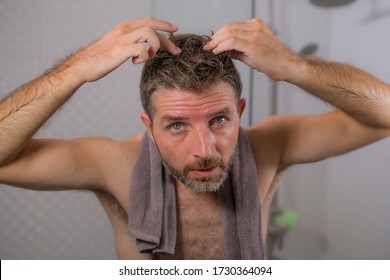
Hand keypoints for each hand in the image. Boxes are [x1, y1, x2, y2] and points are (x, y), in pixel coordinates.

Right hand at [65, 17, 180, 82]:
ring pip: (149, 33)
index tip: (174, 30)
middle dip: (167, 39)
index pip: (149, 22)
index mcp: (124, 28)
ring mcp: (122, 39)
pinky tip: (136, 62)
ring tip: (150, 57)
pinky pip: (141, 49)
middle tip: (176, 51)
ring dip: (155, 46)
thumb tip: (143, 50)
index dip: (163, 25)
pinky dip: (144, 56)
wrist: (83, 66)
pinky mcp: (120, 50)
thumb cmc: (99, 59)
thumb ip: (130, 45)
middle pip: (152, 27)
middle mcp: (124, 29)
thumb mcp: (117, 47)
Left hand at [203, 18, 297, 80]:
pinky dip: (221, 46)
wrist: (287, 66)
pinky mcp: (252, 43)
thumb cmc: (272, 61)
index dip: (219, 34)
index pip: (231, 26)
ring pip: (228, 33)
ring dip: (216, 42)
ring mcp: (254, 34)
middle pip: (228, 28)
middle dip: (215, 37)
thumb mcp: (251, 53)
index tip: (211, 43)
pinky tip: (217, 52)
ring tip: (209, 50)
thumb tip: (222, 51)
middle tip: (207, 46)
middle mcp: (254, 27)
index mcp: (255, 25)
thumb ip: (237, 50)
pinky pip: (231, 42)